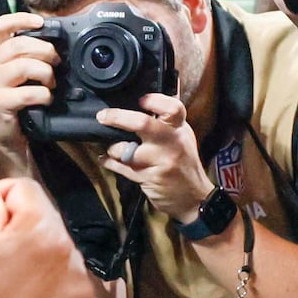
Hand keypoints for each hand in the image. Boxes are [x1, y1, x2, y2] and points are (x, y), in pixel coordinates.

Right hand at [0, 11, 53, 168]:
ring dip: (45, 72)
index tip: (41, 21)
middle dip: (44, 49)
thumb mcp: (21, 77)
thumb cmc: (17, 104)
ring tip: (52, 83)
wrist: (5, 139)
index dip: (21, 19)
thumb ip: (30, 58)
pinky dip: (43, 95)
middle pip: (17, 44)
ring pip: (23, 65)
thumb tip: (56, 44)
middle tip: (57, 62)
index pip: (1, 27)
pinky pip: (27, 93)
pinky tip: (47, 100)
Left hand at [94, 95, 213, 223]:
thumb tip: (146, 99)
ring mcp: (159, 162)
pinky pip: (122, 168)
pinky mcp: (148, 178)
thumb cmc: (184, 164)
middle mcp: (171, 143)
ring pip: (127, 150)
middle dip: (118, 118)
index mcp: (179, 130)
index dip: (155, 100)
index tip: (142, 100)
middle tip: (103, 116)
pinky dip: (110, 162)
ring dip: (113, 148)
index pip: (172, 108)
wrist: (194, 199)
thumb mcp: (182, 138)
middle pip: (143, 124)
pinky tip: (105, 159)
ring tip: (111, 148)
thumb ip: (167, 122)